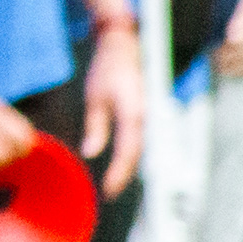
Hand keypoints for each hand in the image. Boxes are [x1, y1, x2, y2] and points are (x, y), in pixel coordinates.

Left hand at [81, 20, 145, 195]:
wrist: (125, 48)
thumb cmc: (108, 70)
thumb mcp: (95, 99)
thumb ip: (96, 128)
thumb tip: (91, 153)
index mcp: (134, 114)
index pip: (129, 152)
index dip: (119, 174)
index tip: (108, 191)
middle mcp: (147, 118)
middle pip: (138, 155)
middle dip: (125, 176)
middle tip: (110, 193)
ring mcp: (151, 116)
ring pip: (143, 150)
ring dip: (130, 168)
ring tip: (114, 184)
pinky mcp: (148, 115)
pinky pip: (142, 140)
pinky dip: (133, 155)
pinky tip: (122, 165)